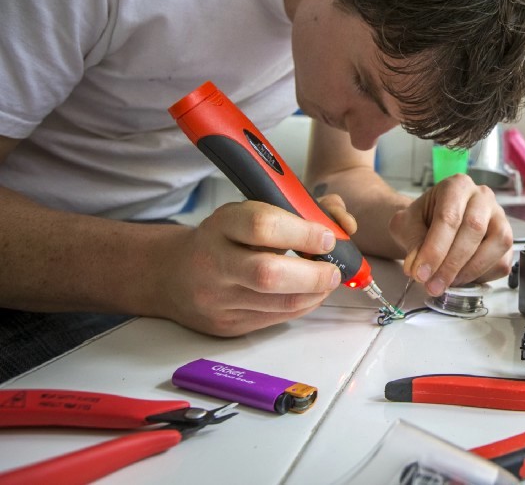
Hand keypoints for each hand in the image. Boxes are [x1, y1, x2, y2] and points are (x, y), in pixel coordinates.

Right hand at [156, 199, 352, 336]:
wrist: (172, 274)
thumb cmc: (223, 238)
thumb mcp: (250, 212)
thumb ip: (299, 209)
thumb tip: (342, 221)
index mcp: (221, 225)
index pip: (262, 226)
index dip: (303, 232)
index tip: (327, 238)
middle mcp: (214, 261)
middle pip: (268, 273)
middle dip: (313, 274)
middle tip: (334, 269)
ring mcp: (217, 298)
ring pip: (278, 303)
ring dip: (315, 293)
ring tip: (327, 282)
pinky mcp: (227, 325)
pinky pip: (276, 319)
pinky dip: (302, 306)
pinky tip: (310, 294)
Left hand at [390, 174, 513, 295]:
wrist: (431, 224)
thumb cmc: (422, 220)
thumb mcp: (406, 225)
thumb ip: (411, 241)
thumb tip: (419, 267)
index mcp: (456, 186)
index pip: (449, 216)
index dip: (435, 249)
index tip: (421, 273)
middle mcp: (483, 197)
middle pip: (474, 228)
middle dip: (451, 263)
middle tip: (432, 285)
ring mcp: (500, 217)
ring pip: (497, 243)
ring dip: (470, 270)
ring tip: (446, 283)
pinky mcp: (507, 240)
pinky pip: (503, 261)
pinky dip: (482, 276)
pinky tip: (460, 279)